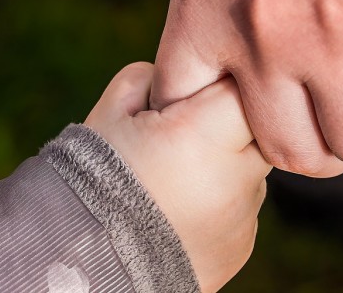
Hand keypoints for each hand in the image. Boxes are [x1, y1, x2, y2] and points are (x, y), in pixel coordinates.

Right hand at [85, 63, 270, 291]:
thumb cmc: (91, 181)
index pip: (242, 88)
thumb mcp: (110, 114)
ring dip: (225, 165)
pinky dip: (220, 201)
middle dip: (227, 124)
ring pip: (251, 169)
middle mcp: (235, 177)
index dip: (218, 85)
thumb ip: (150, 80)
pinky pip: (242, 206)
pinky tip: (179, 209)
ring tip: (174, 179)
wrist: (85, 264)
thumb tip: (178, 77)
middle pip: (257, 128)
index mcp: (203, 136)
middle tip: (184, 136)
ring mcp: (243, 215)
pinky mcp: (241, 244)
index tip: (193, 97)